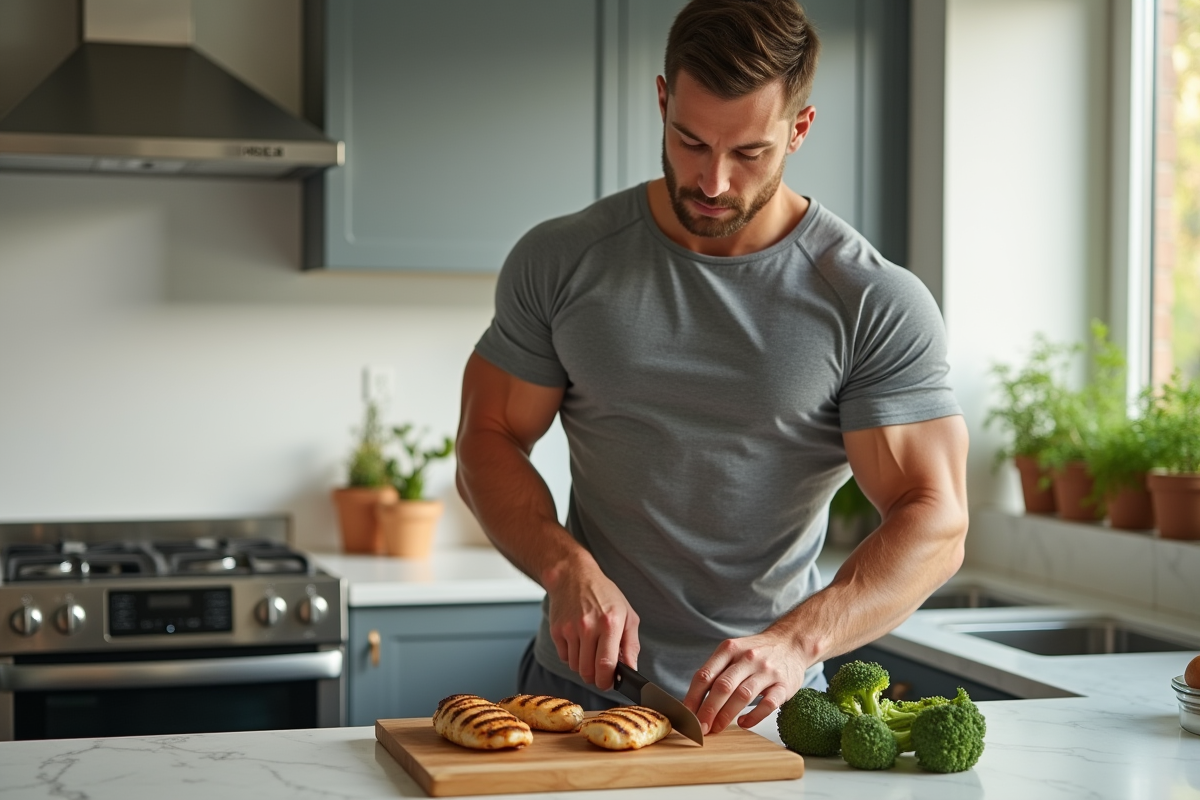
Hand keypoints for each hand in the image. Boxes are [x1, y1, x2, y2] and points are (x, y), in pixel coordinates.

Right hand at [545, 558, 639, 690]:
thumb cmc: (604, 595)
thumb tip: (631, 671)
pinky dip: (572, 657)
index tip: (610, 683)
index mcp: (610, 623)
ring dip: (584, 667)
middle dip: (596, 678)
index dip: (607, 682)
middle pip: (588, 672)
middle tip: (602, 672)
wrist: (573, 576)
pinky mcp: (556, 631)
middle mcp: (588, 627)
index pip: (606, 665)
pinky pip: (564, 658)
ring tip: (591, 651)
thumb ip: (631, 646)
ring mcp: (570, 629)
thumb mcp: (627, 615)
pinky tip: (579, 643)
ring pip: (575, 667)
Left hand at [683, 628, 807, 734]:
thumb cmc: (756, 653)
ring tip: (716, 728)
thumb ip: (715, 672)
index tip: (687, 716)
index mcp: (729, 649)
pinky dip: (753, 717)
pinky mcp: (784, 685)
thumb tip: (693, 702)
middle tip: (700, 728)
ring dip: (726, 715)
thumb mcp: (732, 652)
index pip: (705, 675)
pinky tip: (743, 723)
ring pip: (743, 695)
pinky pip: (768, 704)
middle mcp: (747, 658)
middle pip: (722, 686)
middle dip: (708, 710)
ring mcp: (767, 671)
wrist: (791, 642)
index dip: (693, 697)